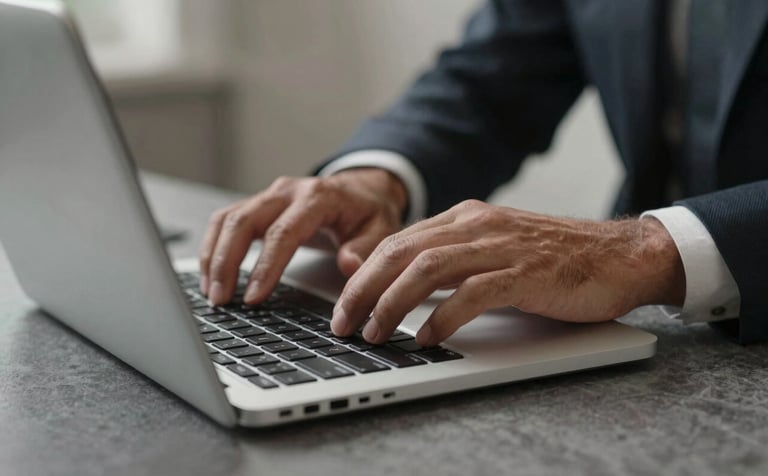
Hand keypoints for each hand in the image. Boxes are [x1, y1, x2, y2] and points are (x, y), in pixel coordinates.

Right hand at [199, 169, 407, 304]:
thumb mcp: (380, 229)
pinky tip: (211, 275)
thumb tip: (349, 266)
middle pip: (244, 222)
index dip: (266, 266)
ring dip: (214, 256)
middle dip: (227, 262)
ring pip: (228, 219)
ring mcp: (269, 196)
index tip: (254, 296)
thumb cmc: (369, 211)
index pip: (283, 232)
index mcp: (317, 197)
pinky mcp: (258, 205)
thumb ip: (366, 248)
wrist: (363, 189)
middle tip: (221, 299)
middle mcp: (287, 192)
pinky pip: (226, 221)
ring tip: (211, 293)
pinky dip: (214, 247)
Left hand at [331, 199, 684, 345]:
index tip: (345, 303)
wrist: (619, 255)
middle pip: (402, 253)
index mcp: (466, 217)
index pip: (398, 242)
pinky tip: (429, 337)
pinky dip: (443, 317)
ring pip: (428, 270)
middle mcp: (478, 225)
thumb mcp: (495, 247)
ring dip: (394, 304)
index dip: (363, 274)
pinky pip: (473, 293)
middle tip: (345, 322)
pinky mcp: (526, 274)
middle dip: (364, 289)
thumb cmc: (556, 258)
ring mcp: (502, 247)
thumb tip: (407, 287)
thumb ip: (454, 258)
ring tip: (377, 333)